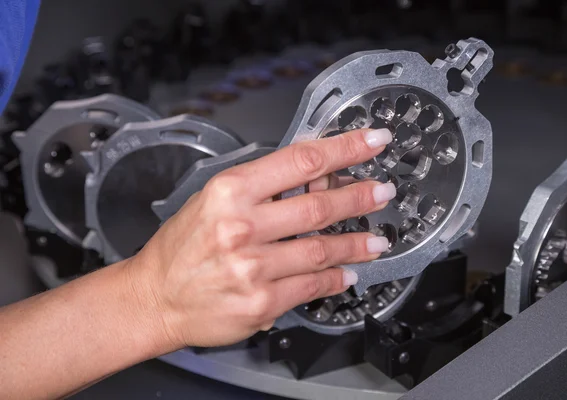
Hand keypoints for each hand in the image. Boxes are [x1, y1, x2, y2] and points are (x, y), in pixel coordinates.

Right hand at [129, 128, 395, 348]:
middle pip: (319, 206)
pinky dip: (335, 279)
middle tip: (382, 192)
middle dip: (360, 197)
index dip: (345, 149)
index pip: (301, 161)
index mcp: (230, 191)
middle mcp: (241, 226)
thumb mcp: (214, 200)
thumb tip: (316, 179)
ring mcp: (253, 267)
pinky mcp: (261, 301)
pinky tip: (347, 274)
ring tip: (377, 240)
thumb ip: (263, 189)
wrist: (154, 297)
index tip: (372, 142)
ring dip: (357, 244)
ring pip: (322, 249)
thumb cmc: (182, 248)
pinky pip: (312, 286)